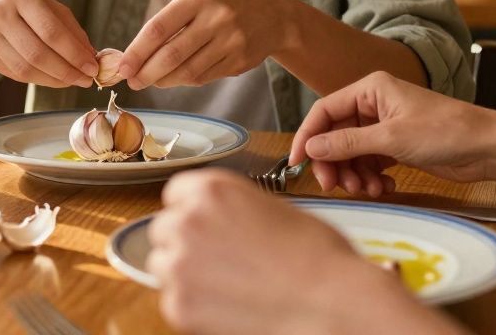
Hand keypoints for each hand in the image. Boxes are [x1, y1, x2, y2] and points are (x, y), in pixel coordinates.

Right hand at [0, 0, 97, 86]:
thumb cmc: (22, 2)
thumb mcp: (47, 4)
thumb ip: (70, 29)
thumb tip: (90, 57)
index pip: (51, 31)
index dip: (74, 54)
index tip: (92, 68)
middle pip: (38, 54)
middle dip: (66, 71)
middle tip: (85, 80)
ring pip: (25, 69)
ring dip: (54, 80)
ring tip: (72, 81)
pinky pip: (15, 74)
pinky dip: (38, 79)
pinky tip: (52, 78)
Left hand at [117, 0, 288, 90]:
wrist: (272, 15)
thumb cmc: (222, 7)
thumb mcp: (197, 1)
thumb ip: (169, 24)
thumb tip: (135, 56)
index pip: (159, 28)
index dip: (137, 51)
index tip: (122, 67)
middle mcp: (216, 18)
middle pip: (172, 54)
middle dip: (147, 72)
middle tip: (133, 82)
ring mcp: (231, 41)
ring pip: (187, 71)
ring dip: (164, 81)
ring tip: (152, 81)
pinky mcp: (239, 61)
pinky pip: (204, 78)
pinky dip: (185, 81)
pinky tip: (176, 78)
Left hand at [147, 169, 454, 334]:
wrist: (332, 303)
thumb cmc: (317, 257)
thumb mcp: (273, 209)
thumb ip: (233, 209)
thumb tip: (220, 222)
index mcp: (211, 189)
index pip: (176, 194)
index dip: (193, 211)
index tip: (205, 225)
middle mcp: (187, 221)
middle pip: (164, 229)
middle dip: (186, 242)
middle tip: (219, 259)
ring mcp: (179, 265)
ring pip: (162, 265)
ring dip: (185, 273)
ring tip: (226, 283)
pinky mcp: (179, 305)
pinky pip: (173, 300)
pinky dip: (194, 305)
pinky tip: (229, 304)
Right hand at [290, 71, 495, 196]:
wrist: (488, 148)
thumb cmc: (446, 131)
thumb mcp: (391, 138)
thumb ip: (347, 143)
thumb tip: (311, 147)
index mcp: (370, 89)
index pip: (324, 111)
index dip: (307, 136)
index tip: (297, 163)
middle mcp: (374, 105)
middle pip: (335, 135)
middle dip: (334, 162)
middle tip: (334, 186)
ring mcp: (385, 126)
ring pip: (351, 153)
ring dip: (354, 174)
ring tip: (366, 189)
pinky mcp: (396, 146)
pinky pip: (369, 162)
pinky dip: (370, 177)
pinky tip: (383, 187)